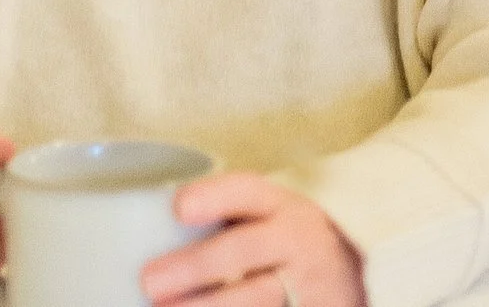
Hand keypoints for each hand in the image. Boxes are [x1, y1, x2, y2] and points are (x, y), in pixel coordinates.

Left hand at [141, 172, 367, 306]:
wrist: (355, 276)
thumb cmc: (283, 242)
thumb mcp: (264, 217)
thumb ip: (217, 219)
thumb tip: (132, 235)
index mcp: (278, 206)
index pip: (246, 192)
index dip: (213, 198)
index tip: (177, 207)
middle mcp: (295, 241)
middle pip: (244, 251)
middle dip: (196, 267)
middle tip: (149, 281)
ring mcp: (309, 285)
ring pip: (258, 298)